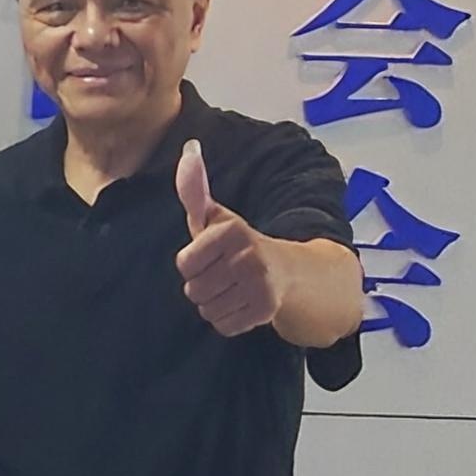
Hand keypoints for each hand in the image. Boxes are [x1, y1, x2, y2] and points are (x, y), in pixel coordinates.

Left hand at [172, 143, 277, 337]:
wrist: (290, 271)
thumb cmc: (239, 245)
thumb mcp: (217, 218)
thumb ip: (196, 191)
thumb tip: (189, 150)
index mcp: (232, 231)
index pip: (184, 264)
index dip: (193, 264)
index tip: (211, 256)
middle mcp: (248, 256)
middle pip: (194, 290)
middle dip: (203, 285)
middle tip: (224, 274)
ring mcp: (259, 284)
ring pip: (207, 309)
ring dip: (215, 303)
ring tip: (233, 288)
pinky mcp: (266, 310)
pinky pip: (223, 325)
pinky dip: (228, 320)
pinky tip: (242, 303)